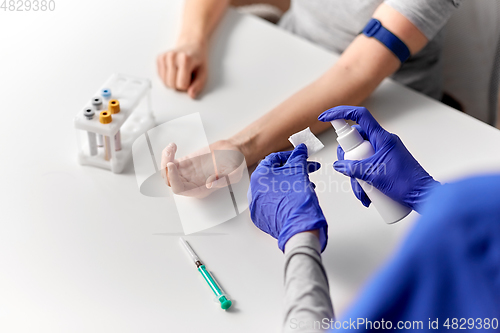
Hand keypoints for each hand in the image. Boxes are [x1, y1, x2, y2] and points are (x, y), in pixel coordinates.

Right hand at [156, 41, 207, 98]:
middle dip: (179, 85)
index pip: (181, 85)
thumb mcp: (203, 73)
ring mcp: (164, 56)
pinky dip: (168, 77)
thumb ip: (198, 85)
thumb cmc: (198, 60)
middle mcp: (172, 56)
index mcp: (185, 59)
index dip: (187, 85)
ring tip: (180, 72)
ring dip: (173, 82)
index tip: (191, 78)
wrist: (192, 46)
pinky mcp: (159, 58)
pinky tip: (174, 70)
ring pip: (165, 83)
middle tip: (186, 75)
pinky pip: (161, 77)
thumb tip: (191, 94)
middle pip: (171, 85)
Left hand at [161, 140, 244, 197]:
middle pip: (169, 181)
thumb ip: (225, 180)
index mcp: (200, 189)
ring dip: (165, 160)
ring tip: (171, 148)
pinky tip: (173, 146)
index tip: (172, 166)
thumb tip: (210, 184)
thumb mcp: (235, 172)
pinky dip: (168, 154)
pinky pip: (170, 162)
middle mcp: (191, 183)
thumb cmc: (234, 164)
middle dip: (165, 168)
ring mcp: (186, 173)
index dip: (173, 179)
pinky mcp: (184, 163)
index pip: (180, 189)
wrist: (232, 152)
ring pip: (167, 172)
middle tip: (170, 153)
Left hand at [247, 144, 327, 251]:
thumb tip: (300, 149)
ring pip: (275, 188)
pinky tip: (297, 198)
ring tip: (307, 185)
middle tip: (307, 169)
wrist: (298, 226)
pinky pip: (273, 202)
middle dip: (294, 170)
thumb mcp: (299, 171)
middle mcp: (254, 190)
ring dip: (291, 184)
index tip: (301, 156)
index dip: (291, 156)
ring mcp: (257, 205)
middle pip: (275, 174)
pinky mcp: (262, 217)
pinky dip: (285, 197)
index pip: (274, 159)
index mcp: (259, 176)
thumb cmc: (296, 200)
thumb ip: (298, 157)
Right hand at [318, 106, 438, 212]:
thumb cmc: (406, 183)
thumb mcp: (373, 175)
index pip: (359, 116)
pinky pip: (367, 165)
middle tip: (349, 172)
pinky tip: (366, 194)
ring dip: (356, 175)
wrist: (422, 195)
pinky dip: (363, 179)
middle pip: (355, 141)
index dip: (340, 113)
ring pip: (360, 156)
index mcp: (382, 137)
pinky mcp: (385, 162)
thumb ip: (353, 168)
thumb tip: (339, 165)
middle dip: (348, 160)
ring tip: (362, 192)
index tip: (325, 117)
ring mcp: (383, 152)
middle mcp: (382, 142)